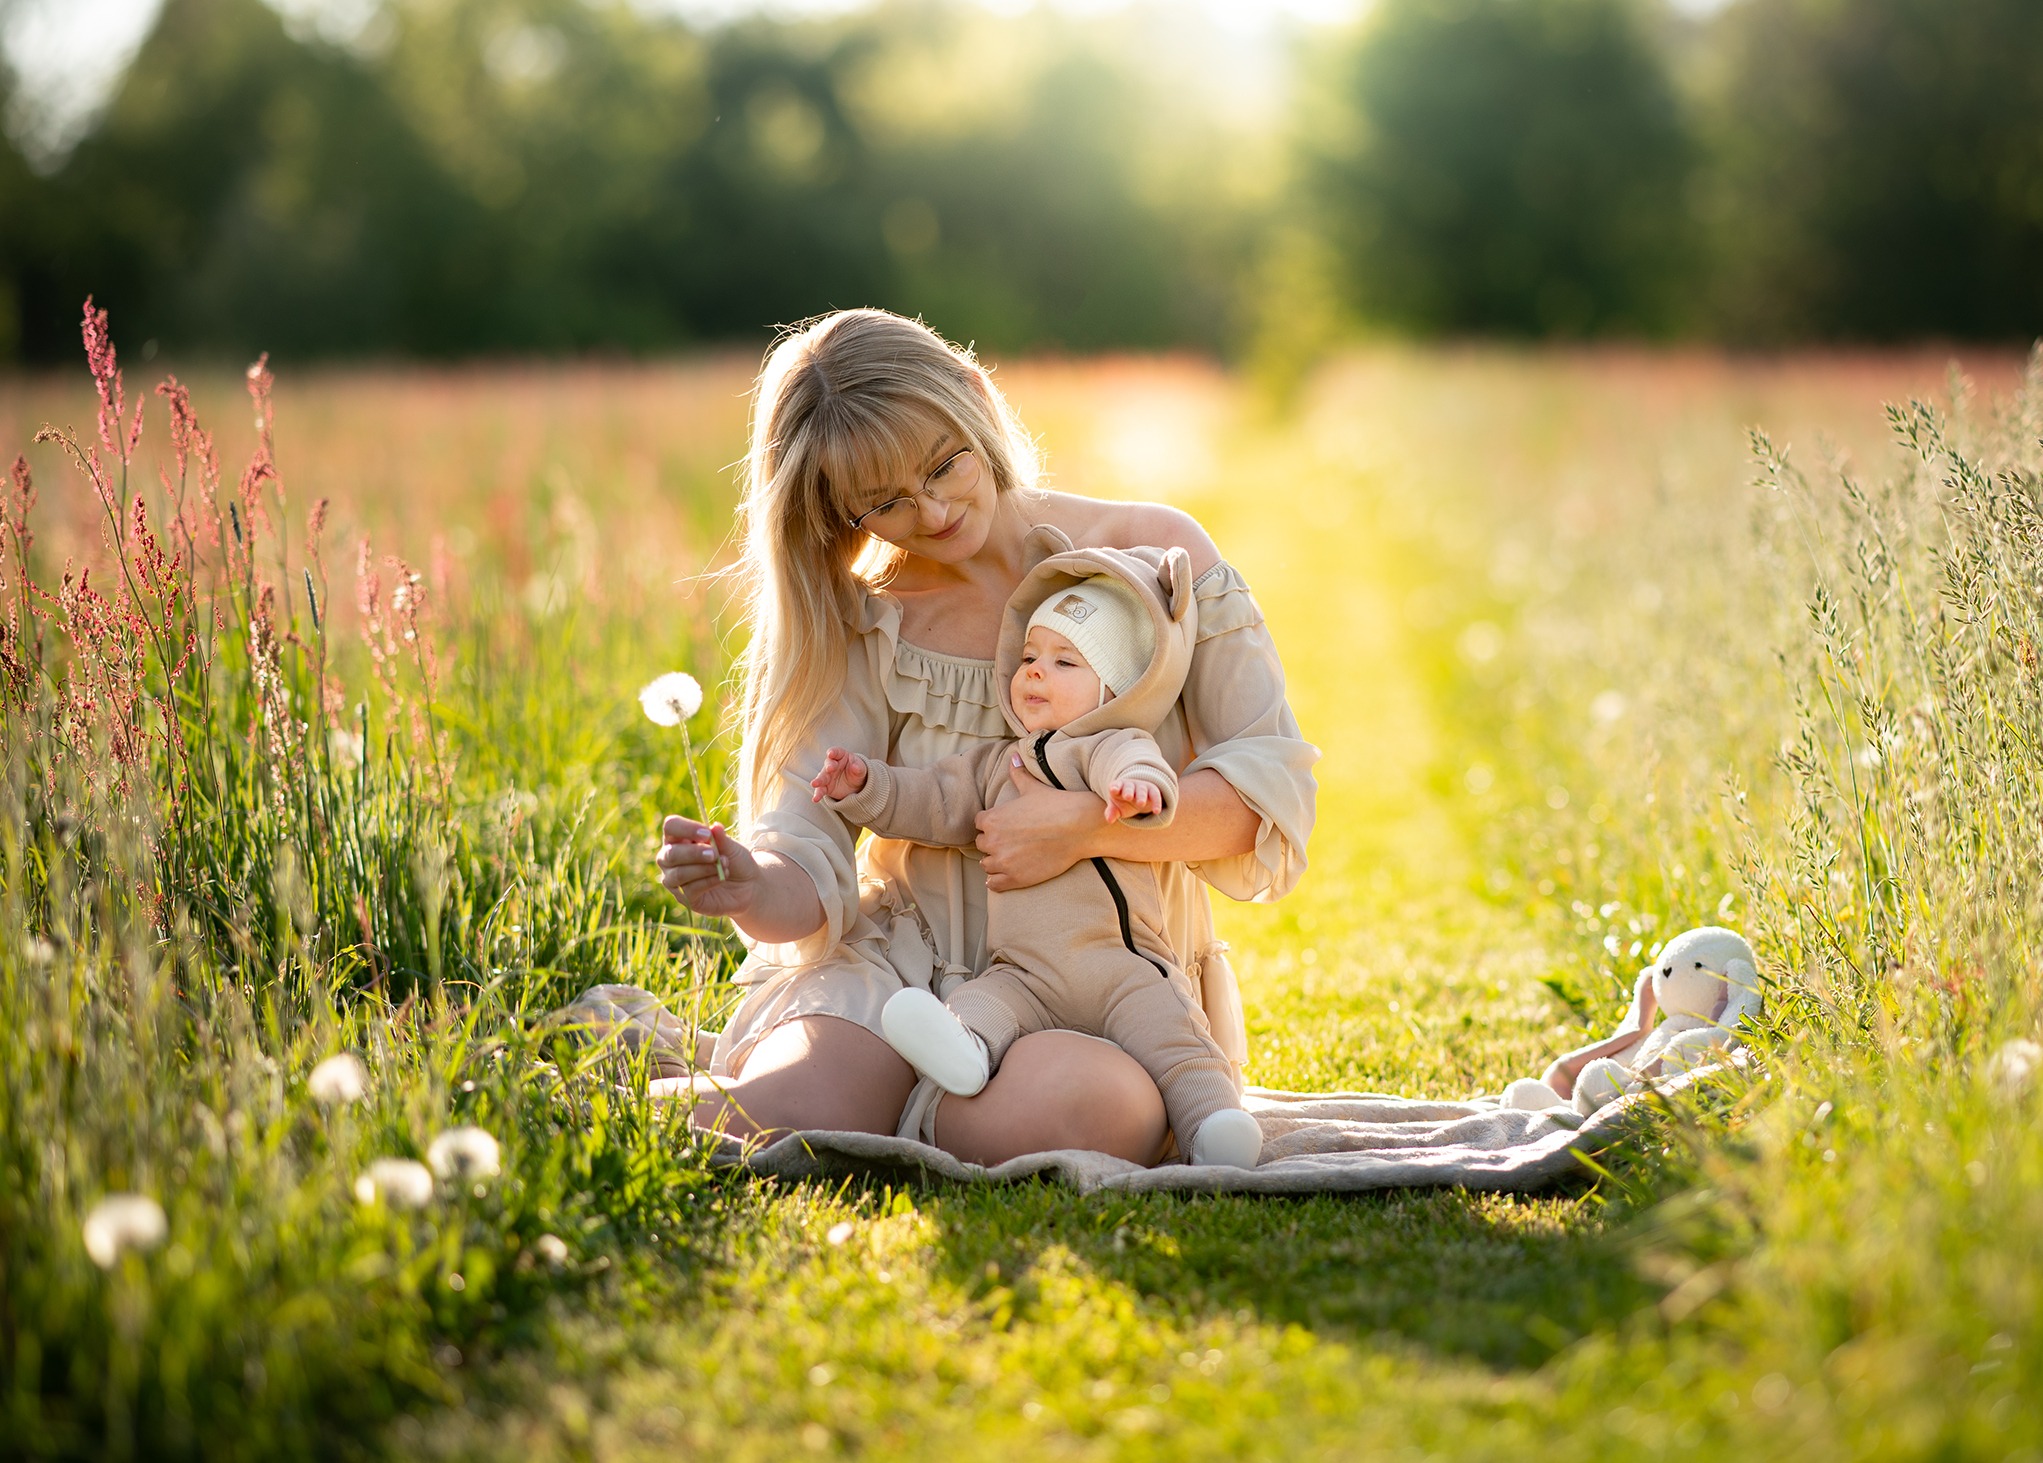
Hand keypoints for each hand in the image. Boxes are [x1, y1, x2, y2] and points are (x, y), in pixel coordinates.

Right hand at [654, 814, 762, 918]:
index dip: (686, 828)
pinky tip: (721, 877)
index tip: (707, 834)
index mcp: (679, 838)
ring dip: (704, 868)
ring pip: (679, 874)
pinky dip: (708, 881)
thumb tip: (716, 827)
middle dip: (694, 853)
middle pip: (670, 853)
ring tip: (724, 864)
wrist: (748, 887)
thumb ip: (721, 838)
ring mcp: (674, 880)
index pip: (671, 827)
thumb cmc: (735, 861)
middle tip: (715, 854)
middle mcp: (670, 859)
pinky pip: (689, 890)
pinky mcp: (684, 897)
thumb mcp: (732, 847)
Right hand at [809, 747, 868, 801]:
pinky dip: (818, 794)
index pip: (836, 752)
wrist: (856, 785)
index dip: (833, 752)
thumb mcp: (861, 769)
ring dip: (818, 780)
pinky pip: (821, 790)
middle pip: (828, 764)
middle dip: (829, 766)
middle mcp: (832, 764)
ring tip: (814, 784)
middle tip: (830, 769)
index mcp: (841, 756)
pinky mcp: (826, 787)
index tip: (831, 753)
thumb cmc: (857, 772)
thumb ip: (858, 767)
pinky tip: (815, 799)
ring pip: (822, 777)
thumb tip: (855, 766)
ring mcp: (827, 776)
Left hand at [974, 763, 1099, 891]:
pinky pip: (994, 884)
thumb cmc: (1055, 805)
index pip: (978, 823)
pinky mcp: (1015, 878)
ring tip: (1010, 858)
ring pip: (986, 865)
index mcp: (992, 818)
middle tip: (1010, 841)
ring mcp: (1003, 861)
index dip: (990, 824)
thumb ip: (1018, 775)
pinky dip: (998, 881)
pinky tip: (1008, 874)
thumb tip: (1013, 756)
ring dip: (995, 861)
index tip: (1004, 825)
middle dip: (993, 842)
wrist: (1078, 827)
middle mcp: (992, 841)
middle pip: (982, 844)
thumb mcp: (1033, 788)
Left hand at [1104, 778, 1162, 821]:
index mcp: (1118, 787)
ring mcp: (1141, 787)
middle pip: (1128, 787)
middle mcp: (1130, 785)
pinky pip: (1155, 795)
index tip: (1113, 790)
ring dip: (1141, 796)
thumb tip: (1109, 820)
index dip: (1115, 787)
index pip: (1115, 786)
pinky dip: (1156, 803)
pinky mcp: (1152, 791)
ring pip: (1141, 790)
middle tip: (1128, 797)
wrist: (1137, 797)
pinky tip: (1156, 811)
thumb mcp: (1116, 807)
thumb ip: (1111, 812)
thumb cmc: (1123, 802)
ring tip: (1141, 804)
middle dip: (1128, 792)